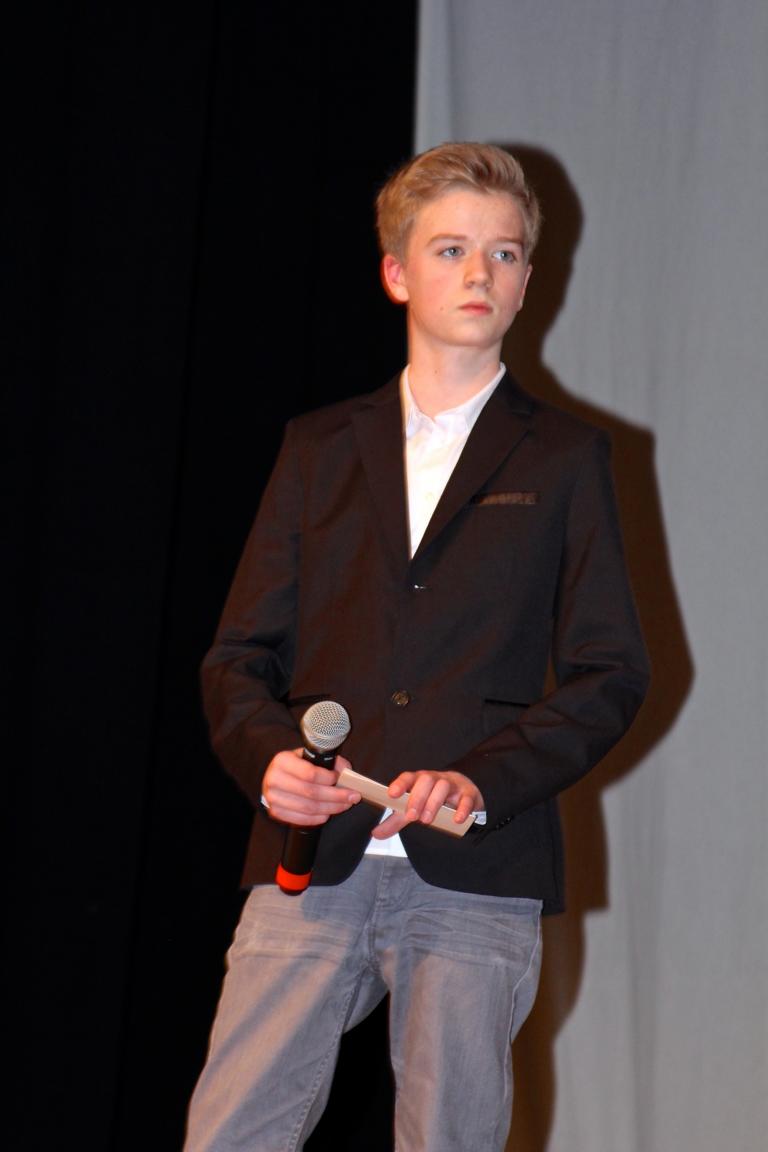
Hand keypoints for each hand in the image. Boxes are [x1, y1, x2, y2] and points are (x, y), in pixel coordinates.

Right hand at [262, 750, 359, 825]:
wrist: (276, 777)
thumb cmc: (297, 766)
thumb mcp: (310, 756)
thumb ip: (330, 761)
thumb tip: (347, 773)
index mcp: (283, 761)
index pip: (310, 773)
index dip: (328, 778)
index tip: (340, 778)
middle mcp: (274, 779)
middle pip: (311, 792)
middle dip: (336, 796)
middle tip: (352, 796)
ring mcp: (273, 798)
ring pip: (309, 808)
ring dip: (331, 808)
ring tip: (345, 804)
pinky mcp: (276, 812)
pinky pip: (302, 819)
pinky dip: (319, 818)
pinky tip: (329, 812)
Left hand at [369, 770, 483, 839]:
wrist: (464, 793)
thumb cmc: (434, 799)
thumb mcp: (414, 808)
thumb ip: (396, 820)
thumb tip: (375, 833)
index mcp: (419, 781)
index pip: (408, 777)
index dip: (400, 784)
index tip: (391, 794)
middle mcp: (435, 779)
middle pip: (425, 780)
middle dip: (417, 797)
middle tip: (411, 816)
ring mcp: (452, 785)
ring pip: (443, 786)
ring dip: (434, 802)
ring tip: (427, 820)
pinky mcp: (468, 794)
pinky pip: (466, 798)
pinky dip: (461, 808)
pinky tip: (457, 820)